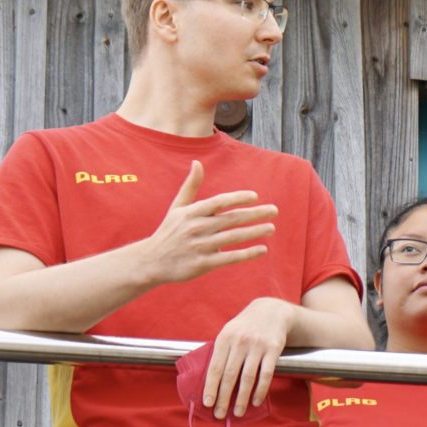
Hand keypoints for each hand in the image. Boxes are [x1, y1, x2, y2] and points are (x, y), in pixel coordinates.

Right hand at [143, 161, 276, 286]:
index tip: (255, 196)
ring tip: (271, 227)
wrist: (152, 261)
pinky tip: (262, 249)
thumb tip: (197, 162)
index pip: (219, 202)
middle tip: (274, 211)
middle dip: (255, 214)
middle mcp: (197, 228)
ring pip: (234, 237)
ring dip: (255, 232)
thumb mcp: (177, 207)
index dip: (238, 198)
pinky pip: (230, 257)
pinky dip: (247, 254)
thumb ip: (190, 186)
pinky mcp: (203, 264)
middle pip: (232, 219)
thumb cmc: (169, 231)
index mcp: (192, 212)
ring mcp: (201, 246)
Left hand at [203, 296, 296, 417]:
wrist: (271, 311)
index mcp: (225, 338)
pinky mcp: (273, 349)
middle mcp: (240, 342)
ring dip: (242, 398)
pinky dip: (260, 390)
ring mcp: (257, 346)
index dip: (211, 387)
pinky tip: (255, 401)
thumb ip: (220, 352)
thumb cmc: (245, 326)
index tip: (207, 403)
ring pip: (248, 378)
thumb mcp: (228, 332)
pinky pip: (266, 374)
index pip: (215, 367)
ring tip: (238, 413)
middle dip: (224, 397)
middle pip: (230, 375)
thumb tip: (208, 380)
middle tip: (220, 414)